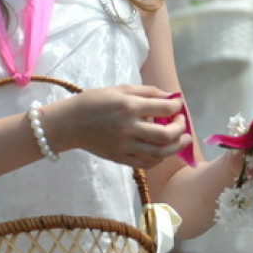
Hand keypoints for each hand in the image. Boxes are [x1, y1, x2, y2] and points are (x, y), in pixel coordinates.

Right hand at [48, 85, 190, 168]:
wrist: (69, 123)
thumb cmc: (94, 102)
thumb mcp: (120, 89)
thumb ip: (147, 92)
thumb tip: (170, 96)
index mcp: (129, 106)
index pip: (164, 109)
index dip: (177, 106)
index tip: (177, 105)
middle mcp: (129, 127)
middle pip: (166, 135)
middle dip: (180, 129)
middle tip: (182, 122)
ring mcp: (124, 146)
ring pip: (159, 153)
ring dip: (176, 147)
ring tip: (183, 140)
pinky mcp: (120, 158)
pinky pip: (146, 163)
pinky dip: (159, 158)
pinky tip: (163, 151)